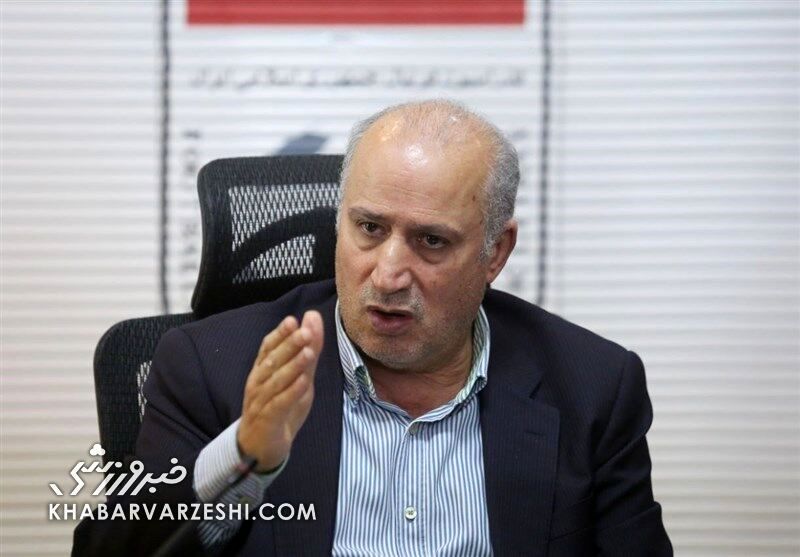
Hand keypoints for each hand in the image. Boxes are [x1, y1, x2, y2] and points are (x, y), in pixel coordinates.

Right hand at [237, 311, 323, 470]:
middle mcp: (259, 382)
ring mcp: (261, 401)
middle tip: (304, 331)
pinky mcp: (268, 420)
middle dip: (289, 345)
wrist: (259, 446)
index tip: (293, 320)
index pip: (269, 347)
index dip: (280, 334)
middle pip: (273, 360)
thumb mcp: (299, 377)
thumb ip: (307, 350)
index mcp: (263, 370)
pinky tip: (303, 382)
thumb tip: (313, 319)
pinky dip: (291, 392)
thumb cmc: (279, 406)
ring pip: (276, 381)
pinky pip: (279, 404)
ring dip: (293, 366)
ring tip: (308, 352)